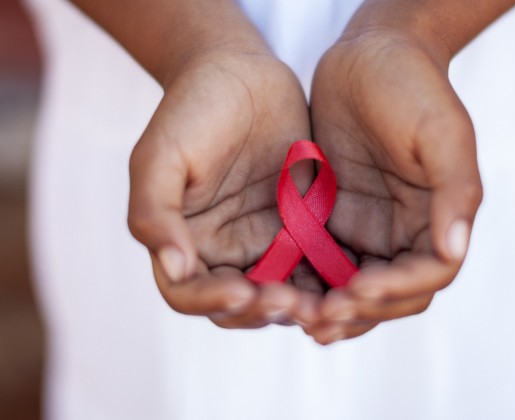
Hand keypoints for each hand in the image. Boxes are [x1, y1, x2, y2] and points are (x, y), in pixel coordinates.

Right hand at [128, 48, 320, 328]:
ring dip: (301, 305)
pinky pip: (317, 264)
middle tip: (292, 303)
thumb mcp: (160, 155)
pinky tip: (347, 276)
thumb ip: (155, 212)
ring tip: (325, 301)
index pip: (190, 293)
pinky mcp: (303, 228)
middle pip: (240, 305)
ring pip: (283, 293)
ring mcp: (266, 241)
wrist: (240, 72)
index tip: (245, 291)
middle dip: (263, 310)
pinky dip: (328, 279)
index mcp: (183, 241)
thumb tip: (174, 267)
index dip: (213, 301)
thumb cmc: (191, 110)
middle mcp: (224, 251)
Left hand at [306, 29, 482, 343]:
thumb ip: (455, 190)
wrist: (368, 56)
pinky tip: (284, 292)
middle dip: (360, 310)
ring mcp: (370, 230)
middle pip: (392, 294)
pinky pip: (322, 264)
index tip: (358, 289)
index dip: (396, 290)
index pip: (428, 274)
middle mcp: (408, 232)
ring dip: (333, 309)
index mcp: (440, 217)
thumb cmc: (411, 85)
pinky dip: (308, 284)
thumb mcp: (441, 130)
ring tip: (301, 319)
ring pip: (356, 288)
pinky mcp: (334, 221)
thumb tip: (455, 250)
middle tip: (321, 318)